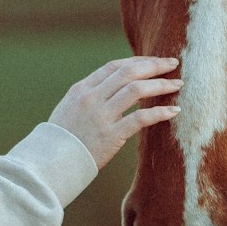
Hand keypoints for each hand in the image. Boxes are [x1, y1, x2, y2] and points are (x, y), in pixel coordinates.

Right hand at [48, 56, 180, 168]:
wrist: (49, 164)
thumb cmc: (60, 140)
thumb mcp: (69, 109)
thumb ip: (89, 97)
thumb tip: (113, 89)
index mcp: (81, 89)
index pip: (115, 66)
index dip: (138, 61)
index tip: (154, 62)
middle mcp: (91, 98)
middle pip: (129, 72)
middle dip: (154, 65)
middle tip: (173, 64)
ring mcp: (101, 116)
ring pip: (137, 90)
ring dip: (161, 84)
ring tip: (177, 85)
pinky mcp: (111, 136)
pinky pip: (141, 118)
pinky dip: (160, 112)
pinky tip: (173, 111)